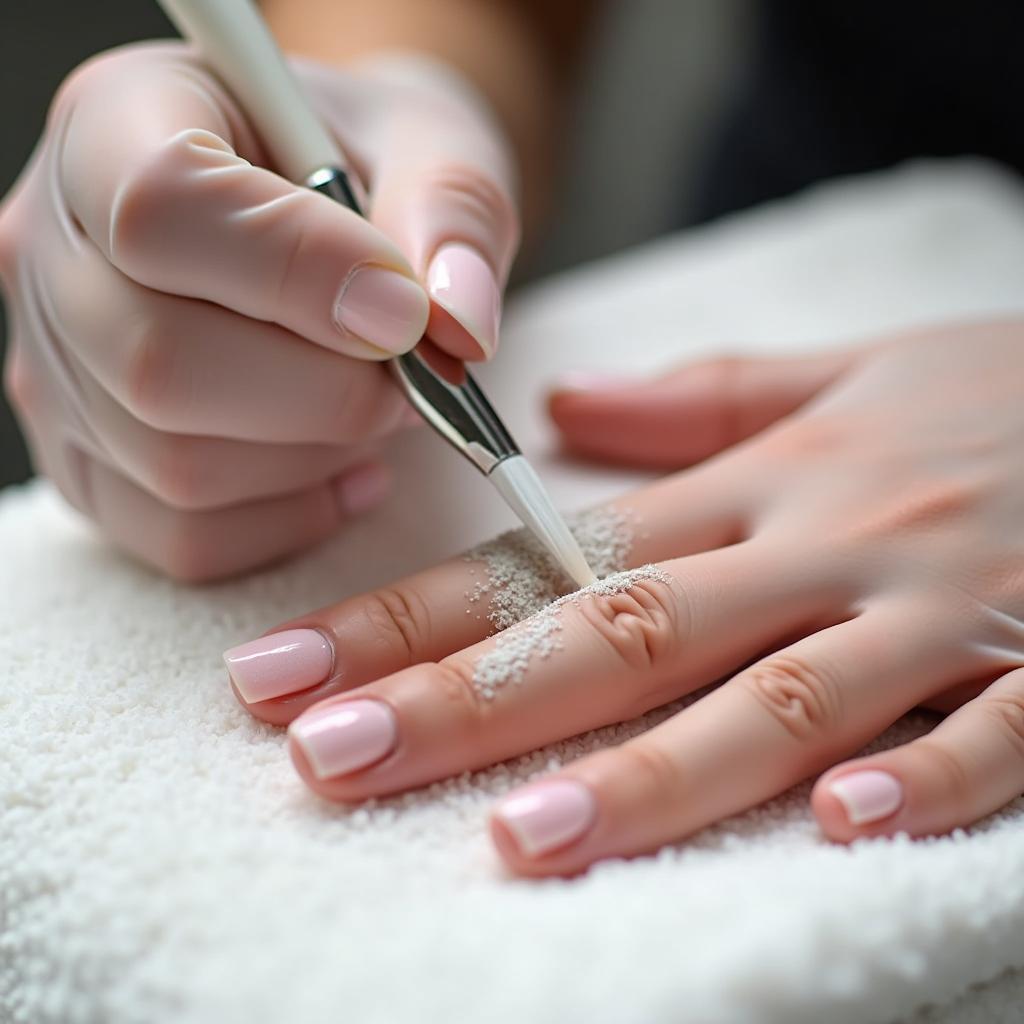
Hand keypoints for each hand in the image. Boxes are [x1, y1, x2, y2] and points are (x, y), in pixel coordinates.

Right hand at [0, 42, 517, 579]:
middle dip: (325, 393)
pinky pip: (186, 536)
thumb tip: (458, 327)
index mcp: (116, 120)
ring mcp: (60, 371)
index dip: (297, 272)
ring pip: (177, 466)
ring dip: (317, 456)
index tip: (405, 312)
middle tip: (408, 376)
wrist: (329, 208)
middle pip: (161, 363)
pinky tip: (349, 466)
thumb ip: (450, 213)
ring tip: (376, 406)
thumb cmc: (365, 165)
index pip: (161, 206)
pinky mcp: (88, 462)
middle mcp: (55, 249)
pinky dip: (292, 519)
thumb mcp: (428, 143)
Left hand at [222, 319, 1023, 875]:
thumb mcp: (842, 373)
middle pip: (616, 630)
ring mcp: (926, 610)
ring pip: (769, 695)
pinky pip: (981, 737)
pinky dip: (917, 784)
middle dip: (464, 699)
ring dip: (646, 770)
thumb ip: (702, 400)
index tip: (285, 668)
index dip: (409, 614)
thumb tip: (569, 417)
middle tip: (328, 755)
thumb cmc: (990, 395)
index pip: (548, 555)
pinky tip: (834, 833)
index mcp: (755, 488)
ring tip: (519, 836)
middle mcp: (815, 550)